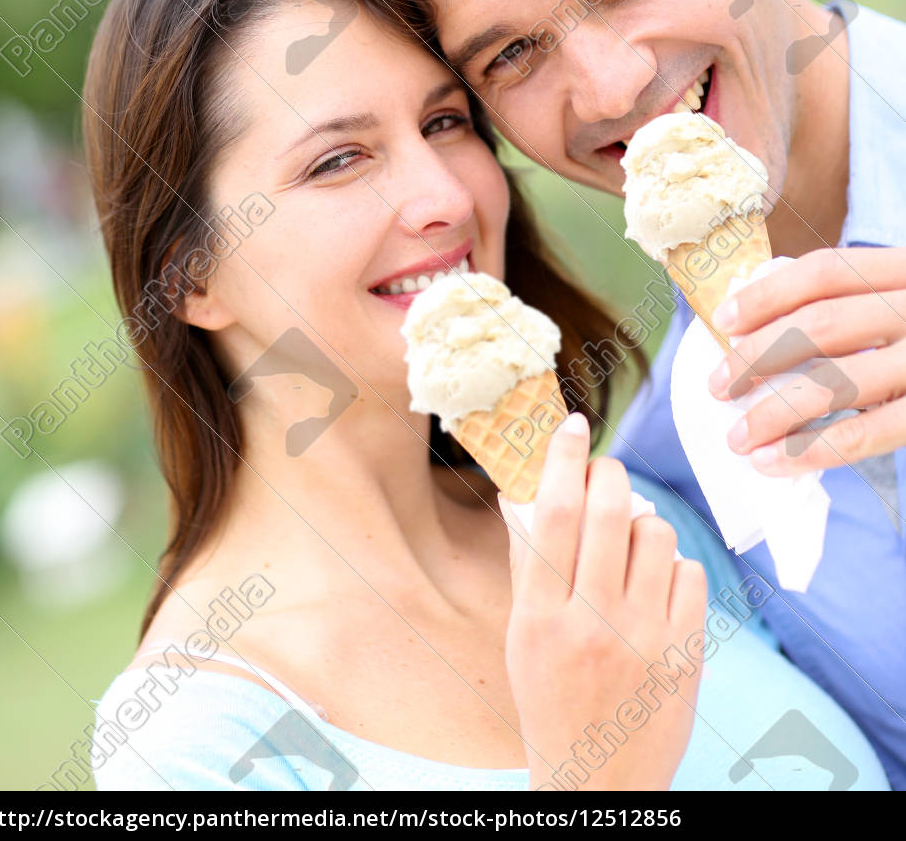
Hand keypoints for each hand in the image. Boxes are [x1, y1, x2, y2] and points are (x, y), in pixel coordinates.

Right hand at [500, 413, 706, 791]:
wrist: (601, 785)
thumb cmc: (553, 701)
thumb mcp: (523, 639)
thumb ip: (527, 565)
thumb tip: (521, 492)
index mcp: (540, 619)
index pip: (551, 515)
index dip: (563, 459)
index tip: (572, 425)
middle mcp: (591, 625)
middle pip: (607, 511)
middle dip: (609, 474)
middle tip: (605, 473)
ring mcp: (644, 640)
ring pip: (655, 533)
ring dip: (643, 521)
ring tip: (631, 540)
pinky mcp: (686, 654)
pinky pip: (689, 572)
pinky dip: (673, 565)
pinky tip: (657, 584)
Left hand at [709, 247, 905, 473]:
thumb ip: (857, 303)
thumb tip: (762, 331)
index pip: (825, 272)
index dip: (768, 294)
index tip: (723, 321)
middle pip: (822, 326)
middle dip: (757, 357)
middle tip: (717, 386)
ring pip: (838, 383)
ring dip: (774, 412)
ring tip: (738, 436)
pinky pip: (868, 433)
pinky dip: (815, 449)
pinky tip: (776, 462)